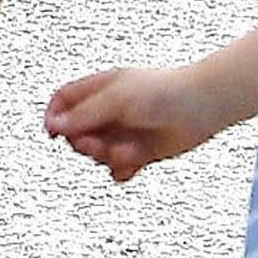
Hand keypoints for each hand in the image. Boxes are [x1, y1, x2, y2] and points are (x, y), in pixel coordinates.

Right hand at [44, 65, 224, 180]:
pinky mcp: (139, 151)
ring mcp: (124, 131)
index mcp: (100, 88)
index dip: (54, 117)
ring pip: (97, 154)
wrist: (202, 107)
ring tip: (126, 150)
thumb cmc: (165, 92)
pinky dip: (122, 169)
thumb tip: (55, 124)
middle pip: (76, 133)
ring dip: (107, 157)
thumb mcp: (115, 98)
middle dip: (84, 143)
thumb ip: (83, 113)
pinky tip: (133, 161)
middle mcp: (110, 110)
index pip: (63, 101)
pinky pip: (118, 168)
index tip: (54, 133)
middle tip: (98, 144)